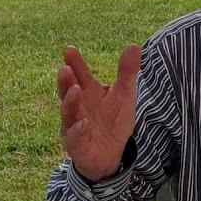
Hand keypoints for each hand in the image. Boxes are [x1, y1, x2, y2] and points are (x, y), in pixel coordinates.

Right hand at [57, 45, 141, 182]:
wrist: (112, 154)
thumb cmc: (113, 121)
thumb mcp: (125, 95)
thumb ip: (127, 72)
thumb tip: (135, 46)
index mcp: (88, 92)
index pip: (80, 75)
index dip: (75, 63)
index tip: (70, 50)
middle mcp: (77, 107)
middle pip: (68, 92)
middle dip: (66, 82)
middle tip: (65, 69)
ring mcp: (74, 126)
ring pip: (69, 114)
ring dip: (70, 102)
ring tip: (75, 90)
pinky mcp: (78, 145)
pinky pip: (76, 138)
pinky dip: (79, 131)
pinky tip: (84, 124)